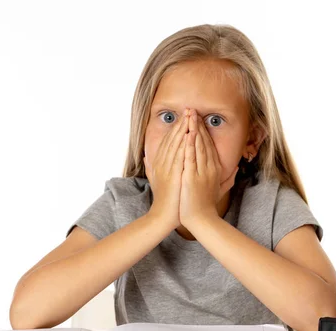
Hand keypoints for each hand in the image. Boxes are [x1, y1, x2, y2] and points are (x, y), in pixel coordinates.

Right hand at [144, 110, 189, 229]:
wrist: (163, 216)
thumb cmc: (163, 200)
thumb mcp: (155, 180)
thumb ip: (150, 167)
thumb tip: (145, 157)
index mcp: (158, 163)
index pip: (168, 140)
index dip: (176, 127)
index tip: (184, 116)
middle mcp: (161, 163)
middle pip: (172, 138)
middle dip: (181, 122)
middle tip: (189, 109)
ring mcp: (166, 168)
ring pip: (176, 143)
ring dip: (183, 128)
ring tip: (190, 116)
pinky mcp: (173, 175)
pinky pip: (179, 155)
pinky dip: (184, 144)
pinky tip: (190, 134)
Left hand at [179, 109, 238, 227]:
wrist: (202, 219)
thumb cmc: (207, 206)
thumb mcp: (220, 189)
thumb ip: (229, 178)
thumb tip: (237, 170)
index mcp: (214, 169)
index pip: (208, 145)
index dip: (203, 131)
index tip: (197, 119)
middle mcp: (210, 167)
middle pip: (203, 142)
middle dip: (197, 124)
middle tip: (192, 109)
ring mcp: (201, 171)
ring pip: (197, 146)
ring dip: (193, 129)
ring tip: (188, 115)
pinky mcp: (192, 177)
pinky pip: (190, 157)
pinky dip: (189, 144)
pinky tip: (186, 133)